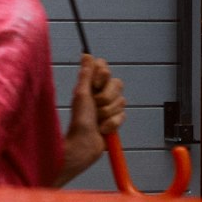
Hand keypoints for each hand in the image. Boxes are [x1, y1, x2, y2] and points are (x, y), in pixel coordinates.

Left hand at [56, 54, 125, 185]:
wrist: (83, 146)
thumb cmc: (78, 121)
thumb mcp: (81, 94)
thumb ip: (86, 74)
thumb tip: (86, 55)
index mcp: (90, 86)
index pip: (104, 68)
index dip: (102, 76)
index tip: (94, 85)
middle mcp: (100, 94)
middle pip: (117, 84)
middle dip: (106, 98)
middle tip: (94, 106)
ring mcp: (108, 107)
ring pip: (121, 101)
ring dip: (107, 113)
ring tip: (96, 121)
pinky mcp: (114, 120)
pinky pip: (122, 116)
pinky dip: (112, 124)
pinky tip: (102, 130)